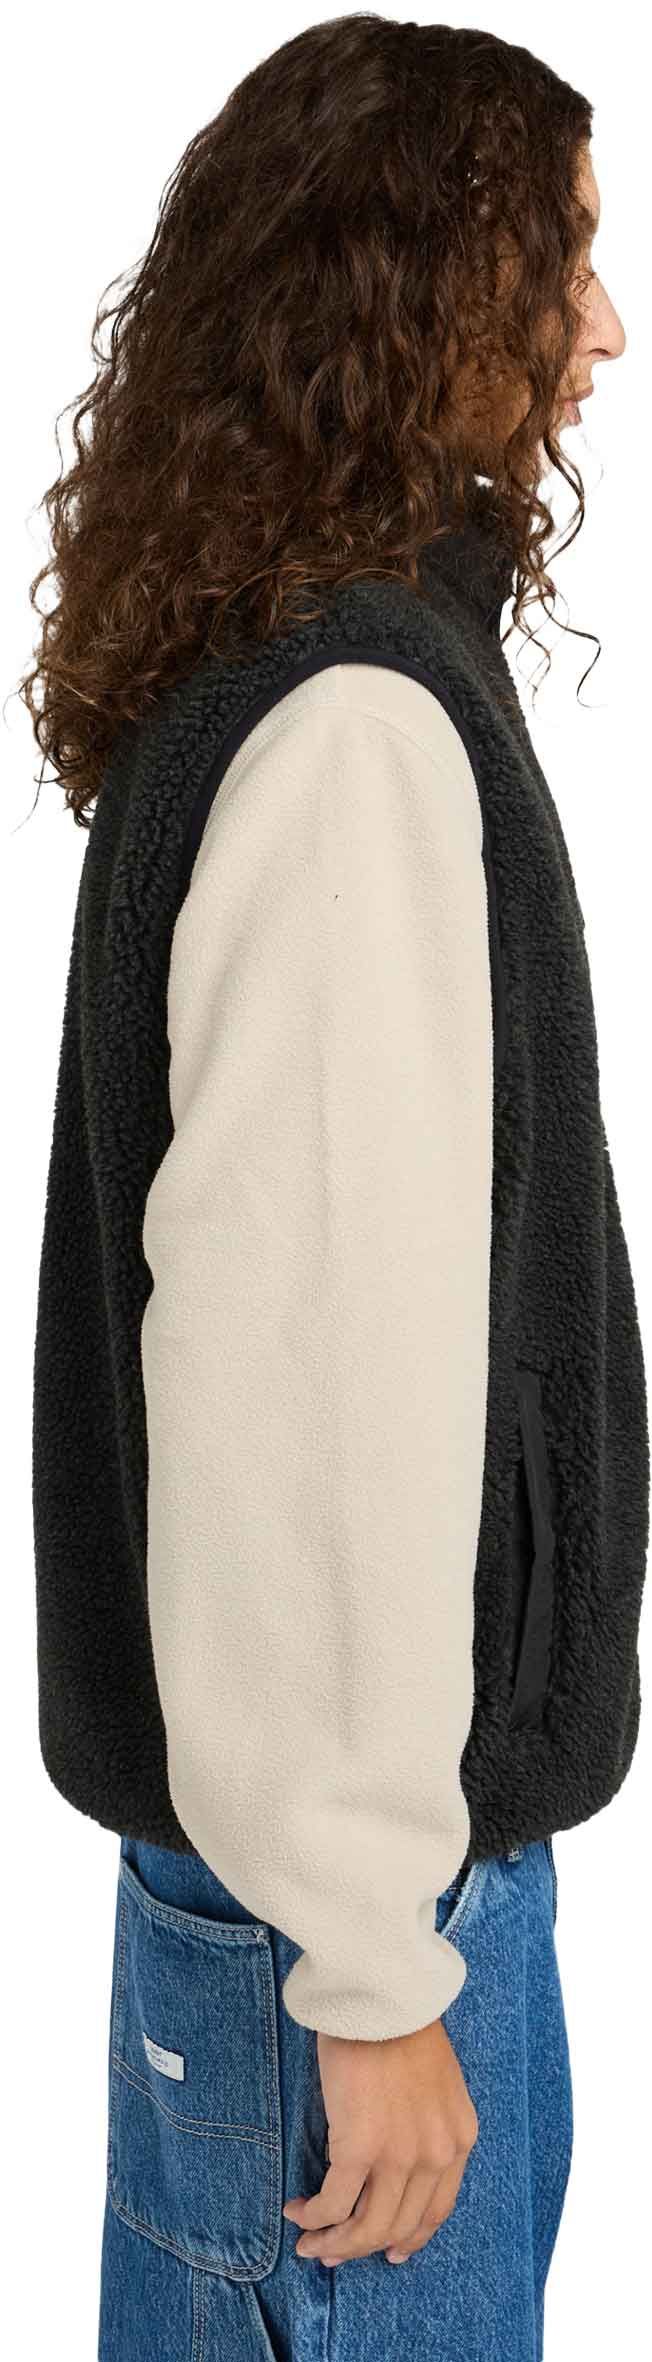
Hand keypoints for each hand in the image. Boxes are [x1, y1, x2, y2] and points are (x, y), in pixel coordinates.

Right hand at [282, 2016, 477, 2267]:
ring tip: (310, 2243)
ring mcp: (400, 2156)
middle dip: (362, 2246)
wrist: (384, 1996)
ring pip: (366, 2226)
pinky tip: (297, 2211)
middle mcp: (435, 2156)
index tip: (392, 2252)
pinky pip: (334, 2202)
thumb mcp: (435, 2084)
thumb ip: (424, 2125)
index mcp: (458, 2139)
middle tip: (333, 2252)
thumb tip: (391, 2159)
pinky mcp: (360, 2147)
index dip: (411, 2237)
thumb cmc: (400, 2025)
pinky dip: (314, 2215)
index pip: (437, 2210)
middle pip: (398, 2226)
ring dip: (334, 2242)